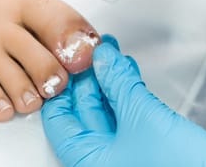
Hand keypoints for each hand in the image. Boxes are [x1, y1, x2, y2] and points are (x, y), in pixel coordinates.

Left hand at [41, 35, 205, 166]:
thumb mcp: (144, 117)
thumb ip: (119, 83)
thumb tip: (102, 57)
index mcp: (90, 162)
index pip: (60, 121)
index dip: (63, 87)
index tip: (66, 59)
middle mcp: (103, 161)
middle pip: (83, 114)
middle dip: (89, 77)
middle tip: (92, 50)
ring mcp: (124, 156)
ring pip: (106, 113)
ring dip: (109, 81)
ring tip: (111, 54)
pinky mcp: (145, 150)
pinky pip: (127, 118)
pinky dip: (127, 94)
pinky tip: (128, 73)